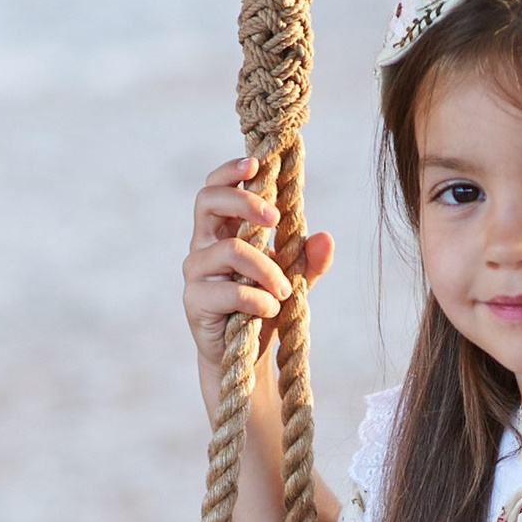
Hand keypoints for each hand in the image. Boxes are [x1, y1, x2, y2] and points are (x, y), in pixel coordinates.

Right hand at [183, 156, 333, 387]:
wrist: (246, 356)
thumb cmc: (266, 305)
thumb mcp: (294, 278)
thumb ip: (309, 258)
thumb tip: (326, 237)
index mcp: (222, 229)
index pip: (215, 187)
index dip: (230, 171)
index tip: (257, 164)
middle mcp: (203, 243)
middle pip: (208, 201)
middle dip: (245, 202)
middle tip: (276, 219)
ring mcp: (195, 272)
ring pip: (231, 250)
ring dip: (267, 269)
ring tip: (286, 291)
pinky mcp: (194, 301)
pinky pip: (231, 290)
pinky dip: (259, 299)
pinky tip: (271, 310)